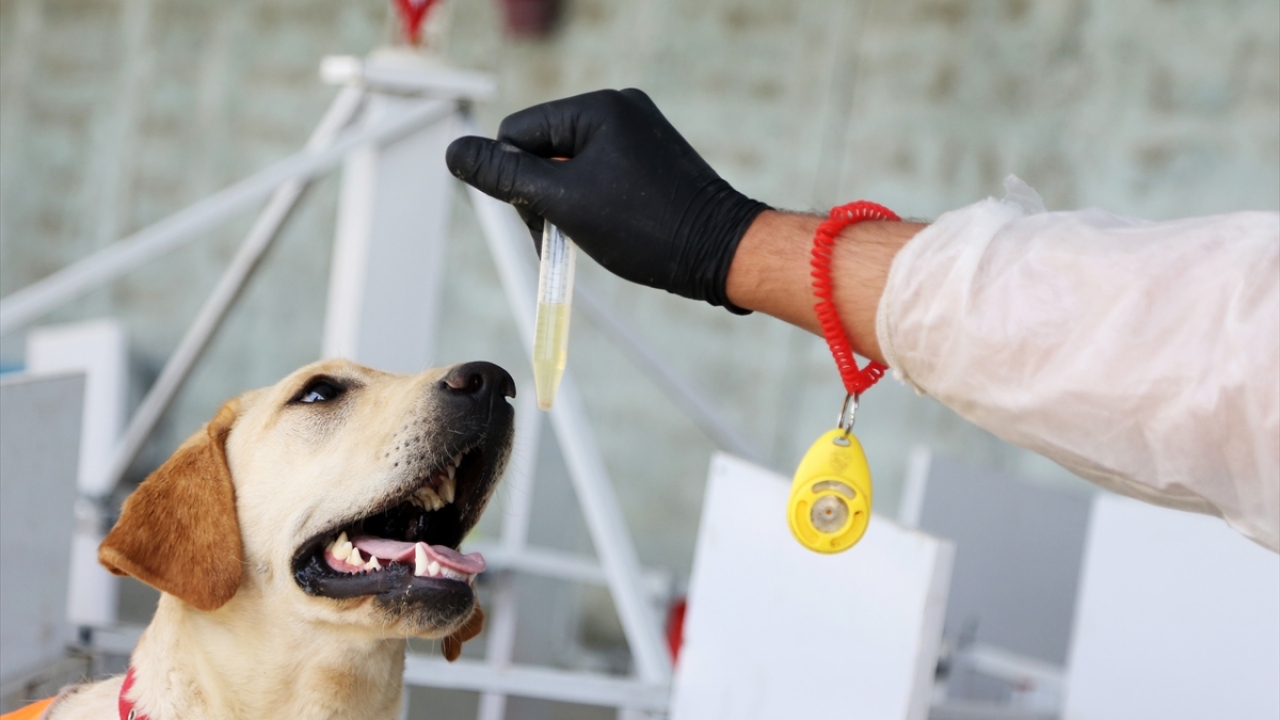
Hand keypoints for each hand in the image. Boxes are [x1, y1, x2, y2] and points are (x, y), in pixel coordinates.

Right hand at [446, 89, 768, 310]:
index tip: (543, 218)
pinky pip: (597, 175)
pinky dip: (590, 205)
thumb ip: (505, 176)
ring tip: (588, 235)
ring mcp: (637, 134)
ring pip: (567, 167)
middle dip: (542, 194)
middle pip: (542, 148)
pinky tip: (607, 229)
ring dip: (564, 205)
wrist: (721, 252)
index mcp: (599, 107)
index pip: (518, 132)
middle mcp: (619, 109)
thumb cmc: (649, 228)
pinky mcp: (648, 160)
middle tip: (563, 234)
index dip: (516, 181)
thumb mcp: (564, 202)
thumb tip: (456, 153)